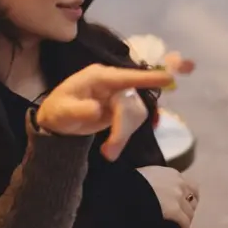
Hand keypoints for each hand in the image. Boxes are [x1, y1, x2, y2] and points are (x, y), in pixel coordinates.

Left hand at [35, 64, 173, 161]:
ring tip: (108, 152)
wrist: (57, 120)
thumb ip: (79, 110)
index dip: (147, 78)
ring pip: (135, 114)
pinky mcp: (121, 109)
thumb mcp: (62, 111)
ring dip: (125, 135)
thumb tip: (98, 110)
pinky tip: (111, 147)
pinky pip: (132, 123)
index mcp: (98, 76)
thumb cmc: (58, 110)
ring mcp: (118, 95)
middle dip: (124, 128)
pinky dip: (125, 136)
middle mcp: (112, 83)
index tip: (169, 78)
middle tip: (110, 151)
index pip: (125, 76)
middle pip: (131, 103)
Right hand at [136, 166, 198, 227]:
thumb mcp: (146, 175)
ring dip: (184, 220)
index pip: (190, 186)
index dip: (186, 197)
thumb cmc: (130, 181)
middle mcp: (179, 183)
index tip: (180, 204)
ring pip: (189, 213)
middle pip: (193, 200)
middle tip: (180, 216)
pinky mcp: (175, 211)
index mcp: (171, 173)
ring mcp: (178, 197)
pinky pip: (185, 224)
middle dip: (187, 208)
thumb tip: (158, 191)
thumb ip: (158, 181)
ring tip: (176, 226)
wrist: (126, 189)